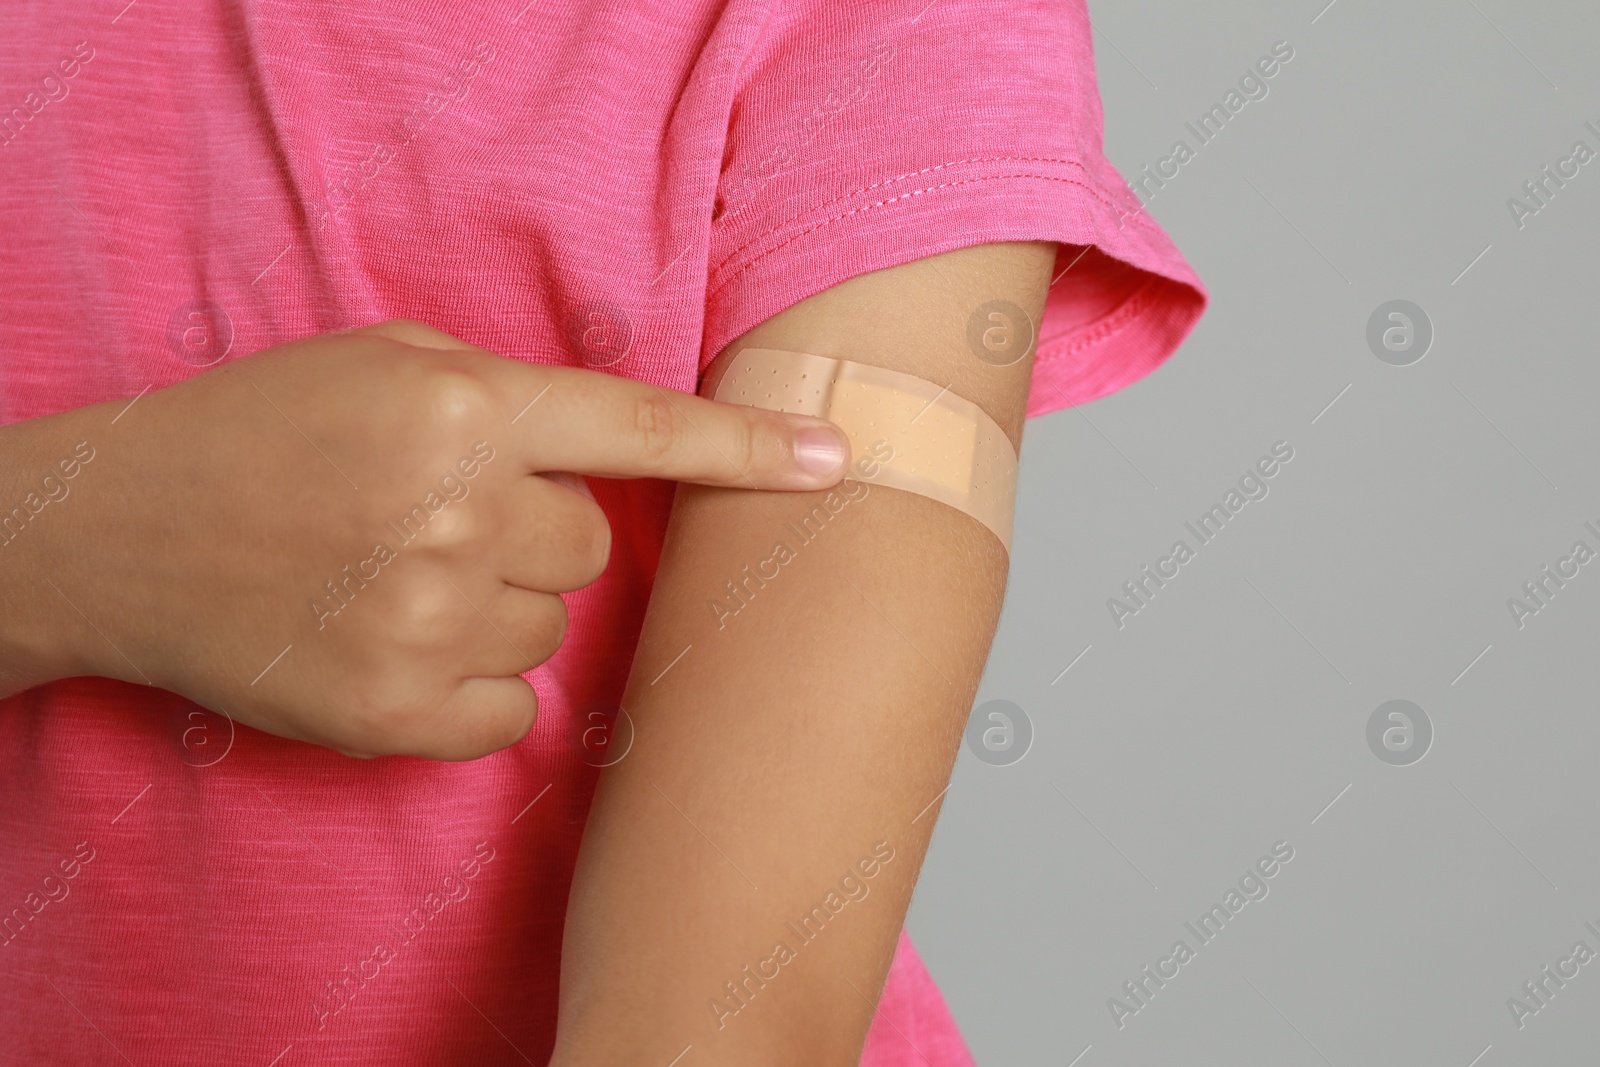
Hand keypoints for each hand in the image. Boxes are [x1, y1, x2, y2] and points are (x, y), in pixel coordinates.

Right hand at [2, 319, 850, 758]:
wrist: (123, 533)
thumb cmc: (257, 429)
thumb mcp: (381, 359)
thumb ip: (504, 392)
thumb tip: (617, 449)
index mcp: (464, 408)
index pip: (639, 432)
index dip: (746, 450)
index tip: (837, 462)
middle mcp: (460, 513)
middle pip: (591, 549)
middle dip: (537, 534)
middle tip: (443, 520)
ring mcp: (428, 621)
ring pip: (549, 630)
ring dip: (496, 607)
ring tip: (396, 577)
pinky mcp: (396, 714)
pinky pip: (507, 710)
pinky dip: (466, 685)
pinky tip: (391, 642)